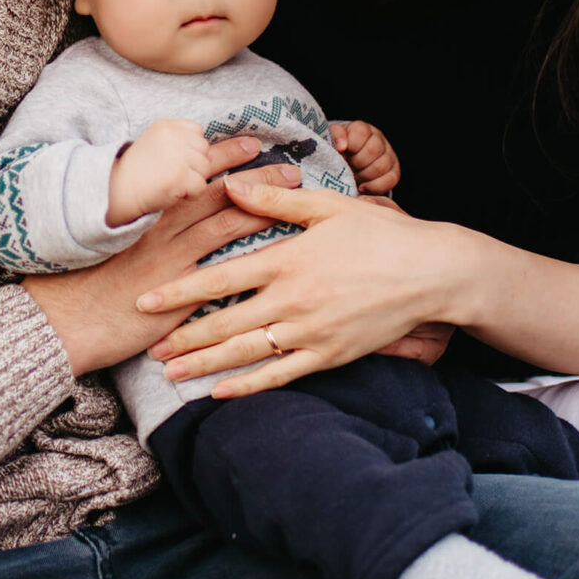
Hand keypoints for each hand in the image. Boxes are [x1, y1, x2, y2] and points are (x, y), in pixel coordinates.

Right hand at [25, 148, 298, 376]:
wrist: (57, 320)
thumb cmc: (77, 276)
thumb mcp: (104, 233)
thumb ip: (138, 215)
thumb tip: (166, 199)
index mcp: (144, 210)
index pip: (189, 174)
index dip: (223, 157)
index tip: (252, 144)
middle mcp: (159, 229)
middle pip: (217, 195)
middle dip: (257, 179)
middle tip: (291, 167)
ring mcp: (170, 263)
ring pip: (225, 228)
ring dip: (263, 211)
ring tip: (294, 202)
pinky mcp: (176, 297)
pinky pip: (221, 276)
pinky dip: (251, 264)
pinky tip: (281, 259)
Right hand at [108, 119, 216, 225]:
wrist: (114, 192)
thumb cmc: (137, 172)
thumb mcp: (155, 144)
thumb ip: (180, 141)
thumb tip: (213, 154)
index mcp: (167, 125)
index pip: (197, 132)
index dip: (190, 149)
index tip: (173, 160)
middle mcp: (174, 136)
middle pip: (205, 151)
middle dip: (194, 165)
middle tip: (171, 175)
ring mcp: (177, 155)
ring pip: (205, 169)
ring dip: (192, 181)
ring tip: (170, 183)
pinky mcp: (179, 176)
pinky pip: (201, 187)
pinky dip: (190, 195)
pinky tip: (172, 193)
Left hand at [140, 175, 477, 397]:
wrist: (431, 273)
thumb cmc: (380, 233)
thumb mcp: (328, 205)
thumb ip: (275, 198)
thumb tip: (230, 185)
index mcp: (289, 260)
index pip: (221, 279)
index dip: (180, 292)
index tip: (147, 299)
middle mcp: (294, 301)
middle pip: (226, 323)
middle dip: (183, 336)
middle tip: (147, 345)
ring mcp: (312, 333)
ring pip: (247, 354)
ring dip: (205, 364)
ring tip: (170, 372)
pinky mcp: (330, 355)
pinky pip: (282, 375)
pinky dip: (248, 386)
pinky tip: (219, 392)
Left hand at [331, 120, 399, 194]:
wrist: (349, 164)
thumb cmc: (339, 152)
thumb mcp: (332, 140)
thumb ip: (334, 137)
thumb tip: (341, 146)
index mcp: (362, 129)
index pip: (361, 132)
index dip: (350, 145)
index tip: (341, 153)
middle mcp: (378, 139)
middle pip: (373, 150)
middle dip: (357, 163)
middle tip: (347, 168)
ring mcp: (389, 155)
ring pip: (381, 166)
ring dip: (364, 176)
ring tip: (353, 178)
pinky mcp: (394, 172)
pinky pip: (390, 179)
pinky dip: (374, 186)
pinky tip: (362, 187)